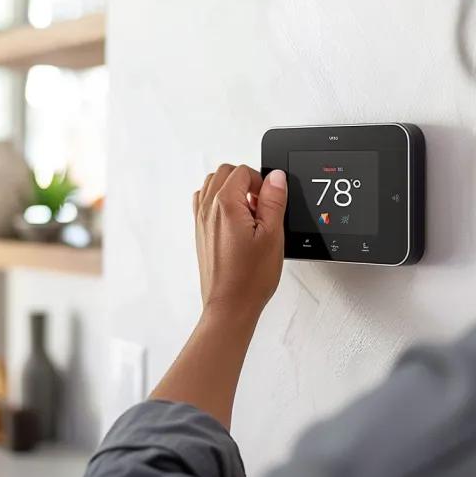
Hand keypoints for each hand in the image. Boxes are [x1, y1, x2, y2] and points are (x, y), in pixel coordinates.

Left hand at [193, 164, 287, 320]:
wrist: (230, 305)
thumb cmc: (250, 278)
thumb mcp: (273, 234)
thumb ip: (273, 200)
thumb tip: (275, 178)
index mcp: (225, 204)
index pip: (242, 171)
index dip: (261, 182)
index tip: (269, 202)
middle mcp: (208, 209)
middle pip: (224, 172)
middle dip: (245, 181)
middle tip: (261, 205)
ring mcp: (201, 221)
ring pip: (212, 185)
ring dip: (231, 189)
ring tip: (249, 213)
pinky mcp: (200, 233)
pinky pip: (204, 202)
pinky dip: (218, 202)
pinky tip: (234, 220)